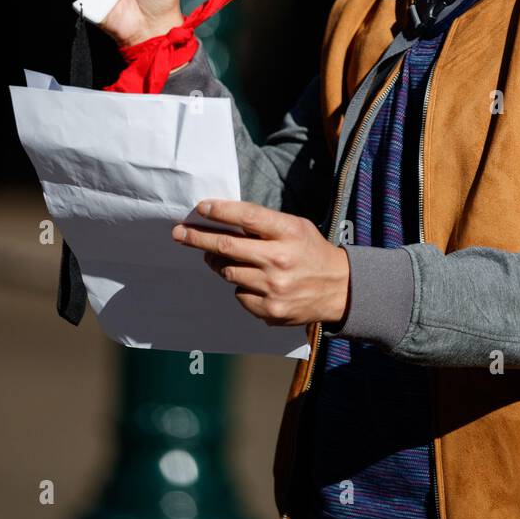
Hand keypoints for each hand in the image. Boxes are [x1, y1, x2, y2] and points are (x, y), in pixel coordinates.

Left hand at [171, 200, 350, 327]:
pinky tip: (255, 282)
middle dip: (198, 238)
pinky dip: (241, 286)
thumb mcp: (295, 228)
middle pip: (227, 247)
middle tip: (179, 232)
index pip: (247, 218)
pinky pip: (239, 295)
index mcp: (289, 232)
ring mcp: (274, 288)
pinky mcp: (270, 310)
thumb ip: (264, 224)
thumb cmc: (311, 252)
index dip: (220, 211)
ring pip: (228, 272)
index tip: (200, 208)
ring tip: (217, 257)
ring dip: (218, 263)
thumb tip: (222, 220)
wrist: (340, 289)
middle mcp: (280, 259)